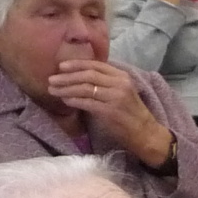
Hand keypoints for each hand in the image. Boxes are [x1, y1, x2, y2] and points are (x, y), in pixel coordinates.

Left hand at [46, 58, 171, 165]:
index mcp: (122, 76)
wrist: (146, 133)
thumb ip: (106, 82)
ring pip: (85, 88)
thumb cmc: (131, 113)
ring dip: (66, 88)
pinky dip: (73, 100)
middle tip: (52, 79)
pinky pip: (87, 102)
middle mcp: (120, 84)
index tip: (61, 66)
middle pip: (88, 75)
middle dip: (67, 76)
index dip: (77, 64)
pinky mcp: (110, 111)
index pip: (96, 65)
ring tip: (53, 90)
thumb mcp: (122, 91)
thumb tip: (79, 77)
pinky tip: (65, 100)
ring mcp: (115, 97)